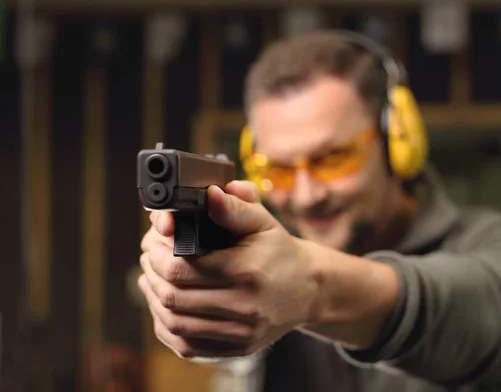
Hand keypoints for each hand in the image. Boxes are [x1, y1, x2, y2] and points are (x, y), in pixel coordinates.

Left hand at [138, 181, 321, 358]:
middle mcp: (245, 306)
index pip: (181, 268)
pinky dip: (167, 327)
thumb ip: (235, 206)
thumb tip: (209, 194)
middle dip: (152, 274)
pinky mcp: (238, 348)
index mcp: (247, 271)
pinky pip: (188, 345)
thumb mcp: (263, 222)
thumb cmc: (280, 252)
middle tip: (148, 258)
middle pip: (174, 297)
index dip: (157, 254)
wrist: (308, 288)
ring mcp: (241, 332)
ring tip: (151, 280)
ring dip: (154, 301)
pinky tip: (164, 308)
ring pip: (176, 324)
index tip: (152, 242)